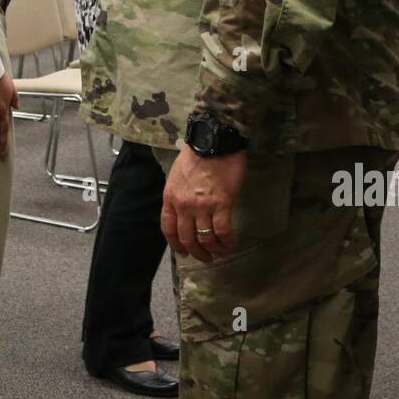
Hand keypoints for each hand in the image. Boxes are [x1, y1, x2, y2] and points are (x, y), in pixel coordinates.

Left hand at [161, 147, 246, 262]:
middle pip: (187, 237)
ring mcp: (202, 206)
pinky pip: (222, 231)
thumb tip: (184, 210)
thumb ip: (178, 194)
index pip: (168, 228)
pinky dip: (227, 241)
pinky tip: (230, 244)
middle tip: (205, 258)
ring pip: (205, 238)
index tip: (184, 252)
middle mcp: (184, 205)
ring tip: (219, 253)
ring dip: (213, 250)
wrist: (214, 141)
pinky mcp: (222, 204)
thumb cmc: (197, 154)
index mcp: (170, 197)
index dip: (176, 244)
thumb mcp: (177, 175)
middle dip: (196, 252)